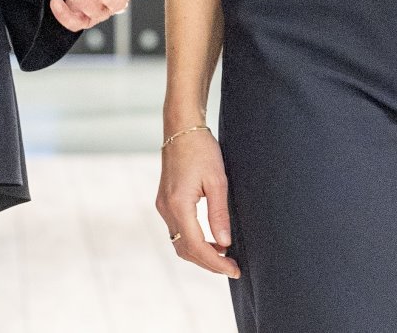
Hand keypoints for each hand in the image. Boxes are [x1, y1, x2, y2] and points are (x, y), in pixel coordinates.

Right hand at [156, 128, 239, 277]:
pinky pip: (177, 231)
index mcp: (179, 204)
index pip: (196, 246)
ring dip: (200, 253)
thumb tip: (224, 243)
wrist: (181, 128)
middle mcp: (166, 208)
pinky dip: (193, 241)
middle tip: (232, 267)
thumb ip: (219, 214)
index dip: (215, 262)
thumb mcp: (217, 181)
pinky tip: (211, 239)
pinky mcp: (164, 201)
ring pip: (179, 243)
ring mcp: (162, 206)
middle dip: (209, 263)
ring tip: (224, 255)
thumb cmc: (201, 149)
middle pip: (185, 250)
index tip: (234, 269)